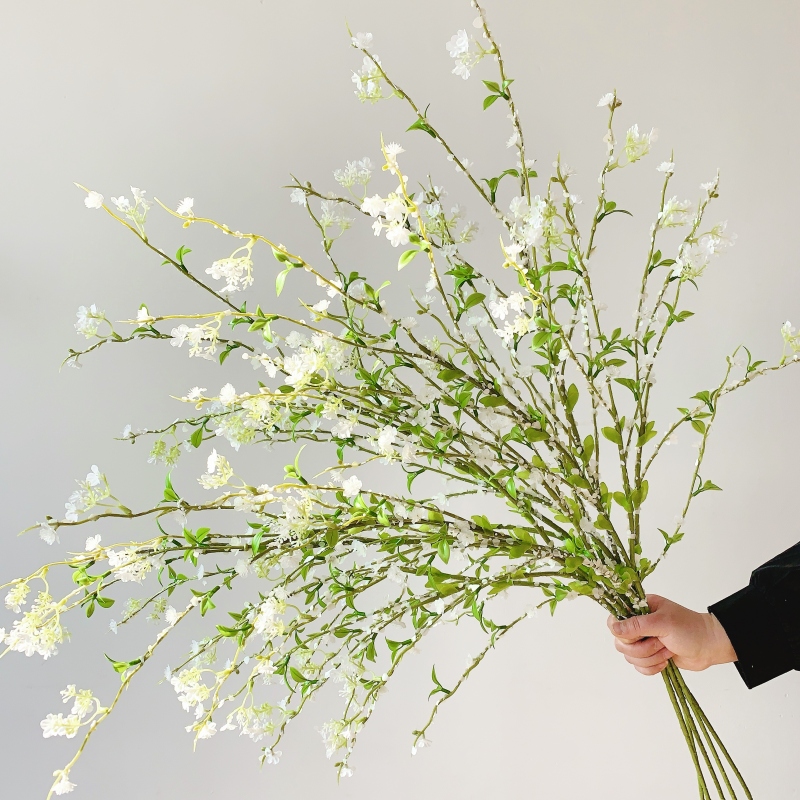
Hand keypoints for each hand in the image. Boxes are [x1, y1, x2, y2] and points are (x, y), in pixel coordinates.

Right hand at [606, 594, 737, 675]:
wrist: (710, 647)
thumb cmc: (690, 629)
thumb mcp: (663, 623)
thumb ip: (637, 625)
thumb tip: (614, 627)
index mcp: (640, 609)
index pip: (615, 621)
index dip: (623, 633)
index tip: (638, 635)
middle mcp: (639, 625)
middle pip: (621, 643)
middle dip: (642, 648)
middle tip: (660, 642)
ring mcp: (644, 641)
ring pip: (630, 657)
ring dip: (651, 658)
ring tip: (667, 650)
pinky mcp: (651, 656)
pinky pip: (639, 667)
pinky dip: (652, 668)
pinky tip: (665, 662)